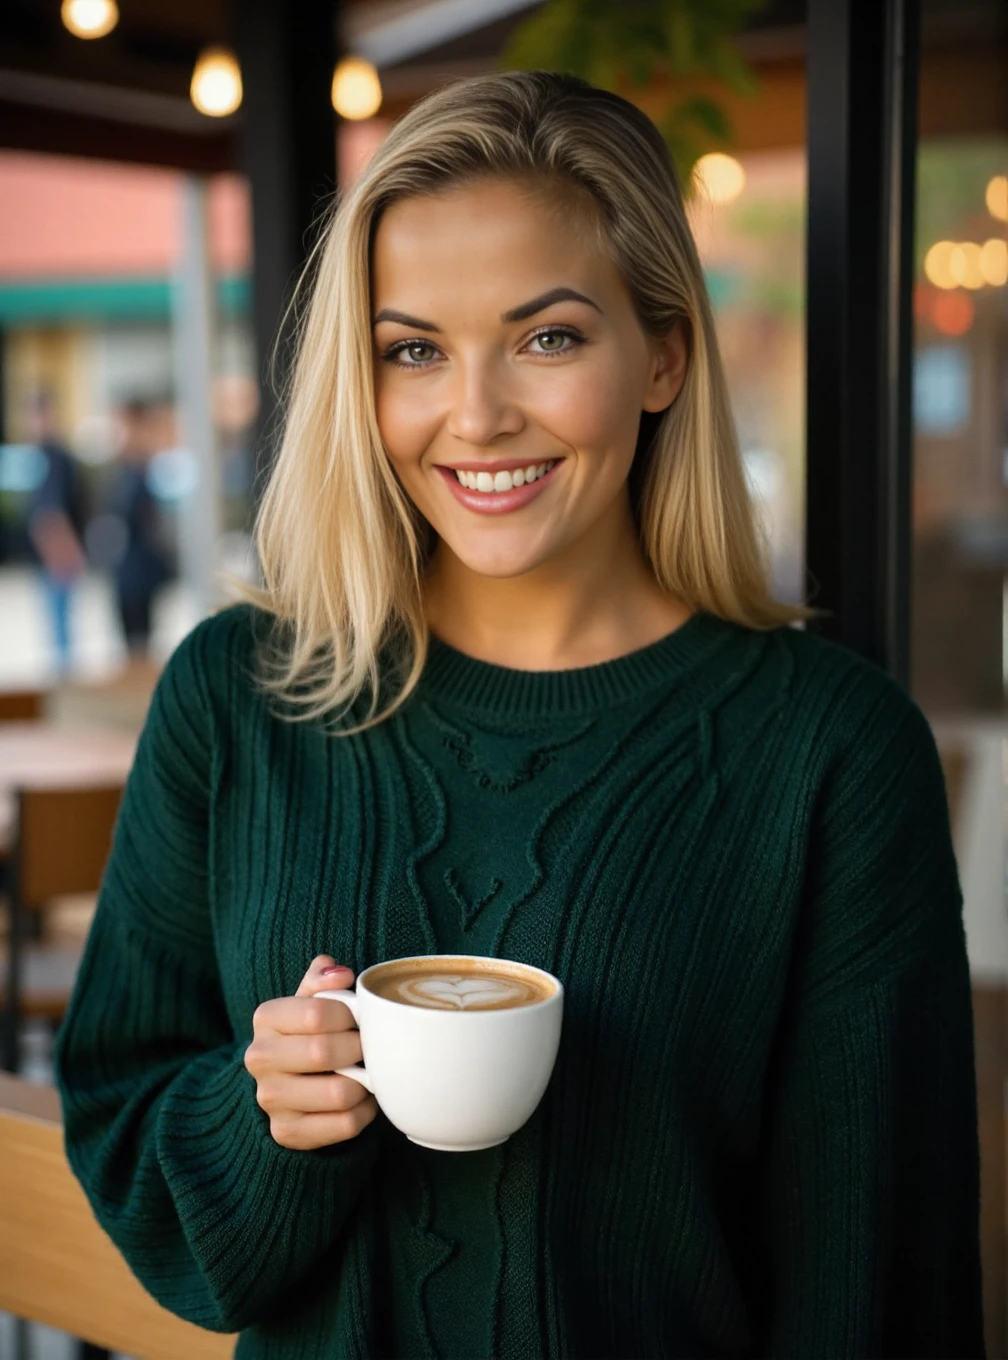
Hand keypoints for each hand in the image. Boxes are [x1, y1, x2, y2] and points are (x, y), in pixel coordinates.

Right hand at [244, 956, 377, 1149]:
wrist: (285, 1083)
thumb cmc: (307, 1032)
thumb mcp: (310, 1000)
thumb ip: (323, 981)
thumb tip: (341, 974)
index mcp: (266, 1017)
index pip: (317, 1012)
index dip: (350, 1015)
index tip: (360, 1018)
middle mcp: (260, 1058)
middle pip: (325, 1052)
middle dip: (359, 1049)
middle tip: (368, 1048)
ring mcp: (270, 1099)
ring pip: (340, 1093)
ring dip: (365, 1084)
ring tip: (366, 1074)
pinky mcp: (286, 1132)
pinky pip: (345, 1124)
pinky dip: (364, 1112)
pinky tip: (361, 1100)